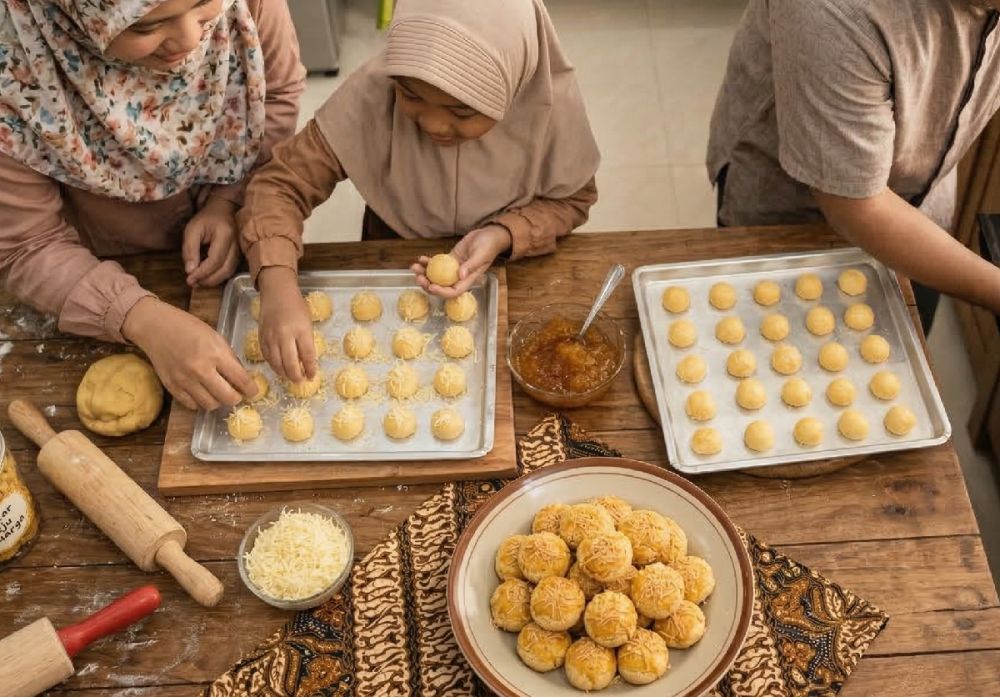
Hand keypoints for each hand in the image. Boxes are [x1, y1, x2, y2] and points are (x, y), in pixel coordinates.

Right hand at [122, 297, 256, 410]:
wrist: (155, 327)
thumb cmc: (188, 328)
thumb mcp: (216, 337)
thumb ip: (229, 358)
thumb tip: (242, 378)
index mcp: (215, 354)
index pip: (241, 380)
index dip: (251, 389)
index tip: (253, 391)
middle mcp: (200, 370)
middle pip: (228, 398)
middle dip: (237, 398)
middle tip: (237, 394)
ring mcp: (185, 380)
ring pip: (210, 405)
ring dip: (218, 401)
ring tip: (219, 393)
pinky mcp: (172, 387)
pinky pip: (192, 405)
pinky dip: (201, 402)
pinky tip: (203, 393)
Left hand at [182, 195, 239, 287]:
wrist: (223, 211)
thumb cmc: (206, 219)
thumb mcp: (192, 230)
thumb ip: (190, 250)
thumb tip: (190, 271)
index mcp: (225, 234)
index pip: (215, 260)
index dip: (202, 272)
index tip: (189, 279)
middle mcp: (236, 245)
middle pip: (225, 269)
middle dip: (208, 280)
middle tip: (193, 283)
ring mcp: (240, 251)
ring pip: (229, 272)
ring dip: (213, 281)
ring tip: (198, 281)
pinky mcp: (239, 256)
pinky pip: (230, 270)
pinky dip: (218, 277)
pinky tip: (207, 276)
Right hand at [257, 266, 316, 381]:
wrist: (277, 293)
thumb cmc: (296, 306)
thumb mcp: (308, 322)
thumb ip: (307, 341)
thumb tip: (307, 362)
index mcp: (301, 330)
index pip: (307, 355)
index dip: (310, 369)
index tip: (312, 376)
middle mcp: (285, 335)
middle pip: (290, 363)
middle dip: (296, 376)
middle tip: (300, 381)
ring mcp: (271, 337)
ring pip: (276, 363)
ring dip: (284, 373)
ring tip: (290, 378)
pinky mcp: (261, 337)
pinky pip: (267, 356)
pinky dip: (273, 365)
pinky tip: (279, 368)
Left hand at [410, 224, 510, 298]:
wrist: (488, 235)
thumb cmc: (488, 246)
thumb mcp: (481, 255)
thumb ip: (471, 266)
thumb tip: (460, 275)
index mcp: (468, 280)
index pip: (453, 291)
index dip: (441, 292)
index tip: (431, 286)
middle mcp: (459, 277)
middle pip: (441, 286)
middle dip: (428, 284)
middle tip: (418, 277)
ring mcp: (452, 269)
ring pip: (436, 276)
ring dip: (424, 273)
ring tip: (414, 267)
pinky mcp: (449, 260)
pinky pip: (436, 264)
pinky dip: (427, 263)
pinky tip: (420, 258)